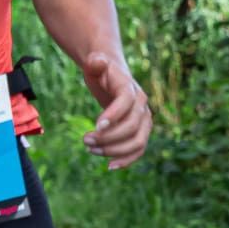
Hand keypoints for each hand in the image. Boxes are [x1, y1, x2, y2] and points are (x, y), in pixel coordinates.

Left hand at [80, 51, 151, 167]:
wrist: (112, 76)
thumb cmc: (101, 70)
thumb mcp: (95, 63)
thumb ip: (96, 62)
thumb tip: (97, 61)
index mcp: (131, 88)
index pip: (127, 102)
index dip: (114, 115)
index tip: (96, 126)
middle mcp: (142, 105)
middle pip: (132, 126)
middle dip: (108, 137)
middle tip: (85, 140)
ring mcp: (144, 120)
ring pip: (137, 142)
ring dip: (114, 150)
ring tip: (90, 149)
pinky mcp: (140, 132)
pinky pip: (138, 150)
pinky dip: (127, 160)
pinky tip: (110, 166)